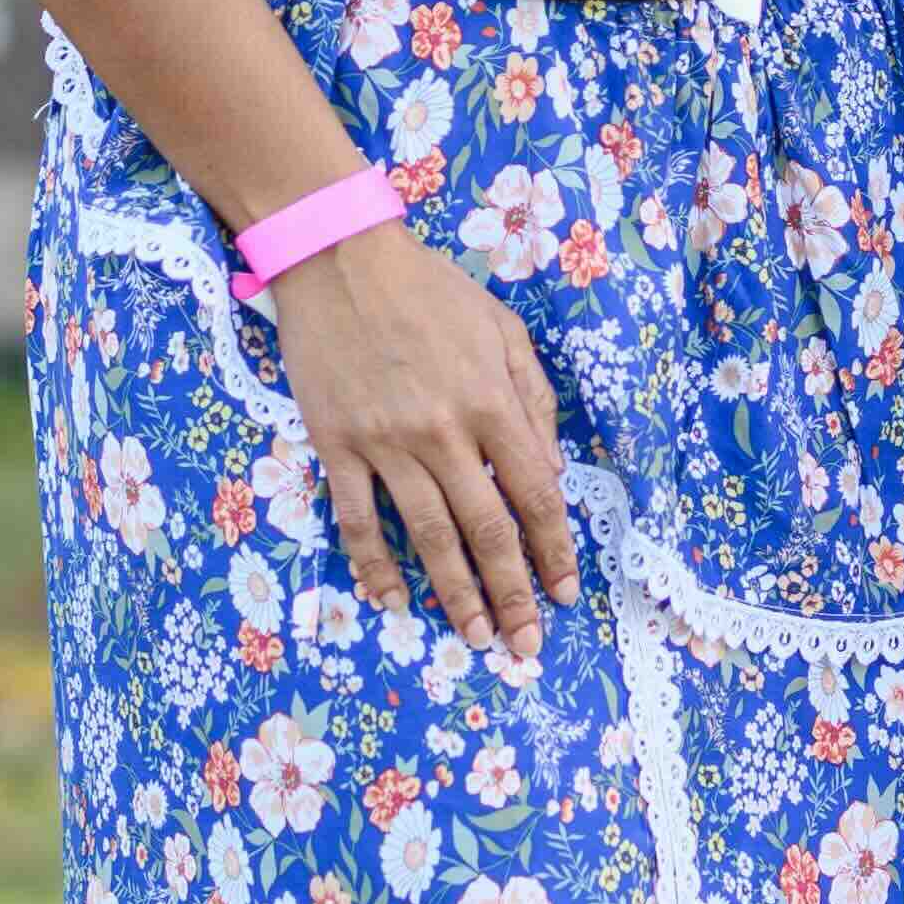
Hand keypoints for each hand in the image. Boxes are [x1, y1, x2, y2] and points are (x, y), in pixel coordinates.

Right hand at [263, 225, 575, 658]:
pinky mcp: (337, 445)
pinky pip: (358, 519)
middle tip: (526, 645)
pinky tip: (392, 600)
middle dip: (512, 593)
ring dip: (455, 594)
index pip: (535, 493)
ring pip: (428, 535)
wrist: (340, 258)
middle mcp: (444, 431)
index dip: (554, 549)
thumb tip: (551, 472)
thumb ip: (533, 399)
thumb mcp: (503, 329)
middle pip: (487, 529)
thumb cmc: (430, 290)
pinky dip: (375, 565)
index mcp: (491, 401)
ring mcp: (386, 443)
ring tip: (475, 636)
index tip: (566, 592)